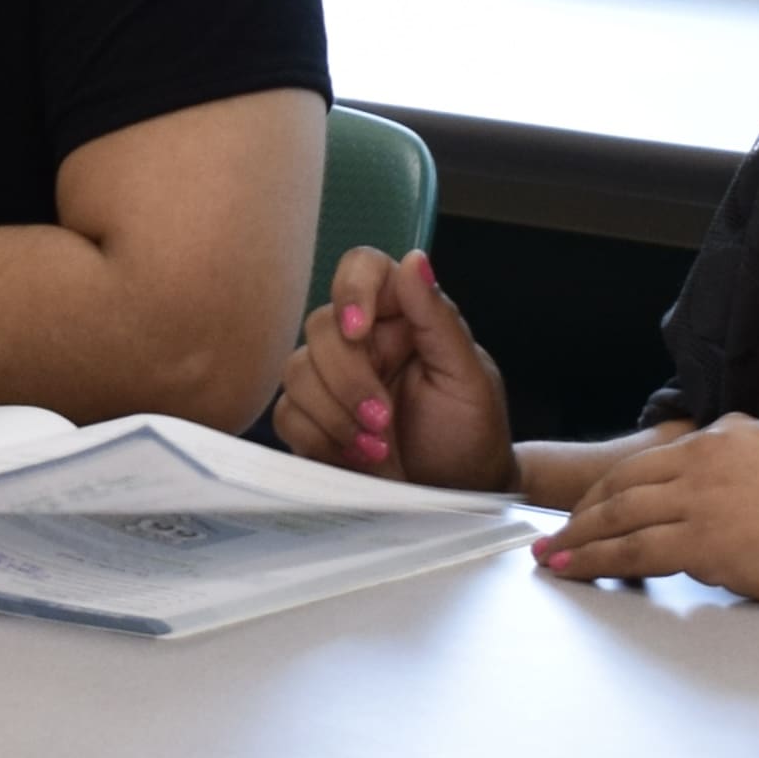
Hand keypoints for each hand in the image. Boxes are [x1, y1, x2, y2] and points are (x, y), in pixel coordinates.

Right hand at [274, 246, 514, 489]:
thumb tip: (416, 260)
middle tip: (383, 420)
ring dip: (335, 415)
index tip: (359, 331)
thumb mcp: (468, 378)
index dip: (351, 290)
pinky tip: (355, 460)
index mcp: (402, 315)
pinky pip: (287, 415)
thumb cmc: (471, 435)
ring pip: (296, 371)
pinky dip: (318, 439)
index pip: (363, 268)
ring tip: (377, 449)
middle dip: (348, 380)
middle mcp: (363, 340)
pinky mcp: (313, 420)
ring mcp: (333, 380)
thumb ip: (438, 319)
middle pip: (321, 327)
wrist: (456, 497)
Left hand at [532, 416, 758, 601]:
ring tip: (551, 555)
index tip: (595, 502)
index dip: (615, 486)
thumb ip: (751, 466)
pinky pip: (634, 553)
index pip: (653, 460)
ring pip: (618, 516)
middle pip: (623, 484)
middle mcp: (706, 459)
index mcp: (728, 436)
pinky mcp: (707, 542)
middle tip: (556, 530)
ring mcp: (703, 499)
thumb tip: (732, 484)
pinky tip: (575, 569)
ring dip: (577, 538)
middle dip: (583, 510)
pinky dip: (595, 561)